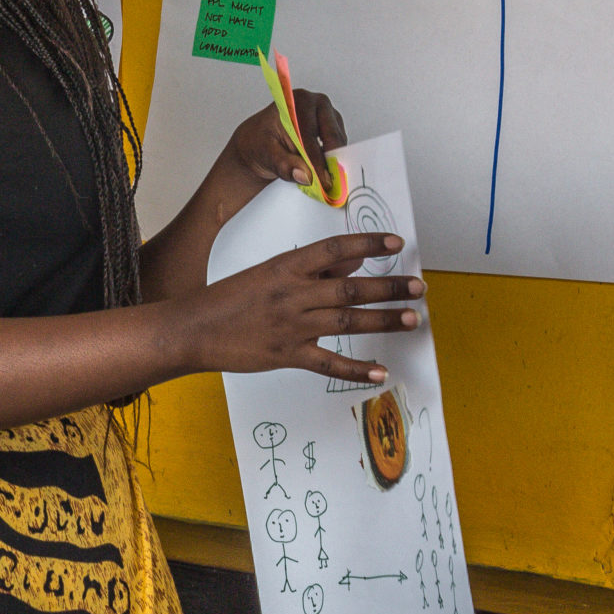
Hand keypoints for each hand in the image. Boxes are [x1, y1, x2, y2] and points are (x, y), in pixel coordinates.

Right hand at [168, 230, 424, 383]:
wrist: (193, 329)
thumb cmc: (230, 299)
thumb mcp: (269, 273)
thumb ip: (310, 268)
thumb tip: (350, 262)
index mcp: (285, 267)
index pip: (336, 249)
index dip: (369, 245)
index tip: (397, 243)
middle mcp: (292, 293)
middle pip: (349, 287)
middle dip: (389, 287)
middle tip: (419, 287)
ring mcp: (290, 325)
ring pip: (346, 321)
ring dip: (383, 320)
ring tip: (412, 319)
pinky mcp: (286, 355)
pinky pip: (328, 363)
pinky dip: (356, 368)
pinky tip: (381, 371)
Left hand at [221, 86, 346, 191]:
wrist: (257, 143)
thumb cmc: (259, 143)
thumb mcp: (266, 154)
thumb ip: (284, 165)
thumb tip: (304, 176)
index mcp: (297, 102)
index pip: (310, 134)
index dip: (316, 160)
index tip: (321, 180)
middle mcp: (316, 103)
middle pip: (331, 135)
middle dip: (329, 161)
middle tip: (328, 184)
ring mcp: (327, 114)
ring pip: (338, 141)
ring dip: (333, 161)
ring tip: (325, 181)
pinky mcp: (334, 127)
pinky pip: (339, 146)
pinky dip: (333, 160)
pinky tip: (325, 173)